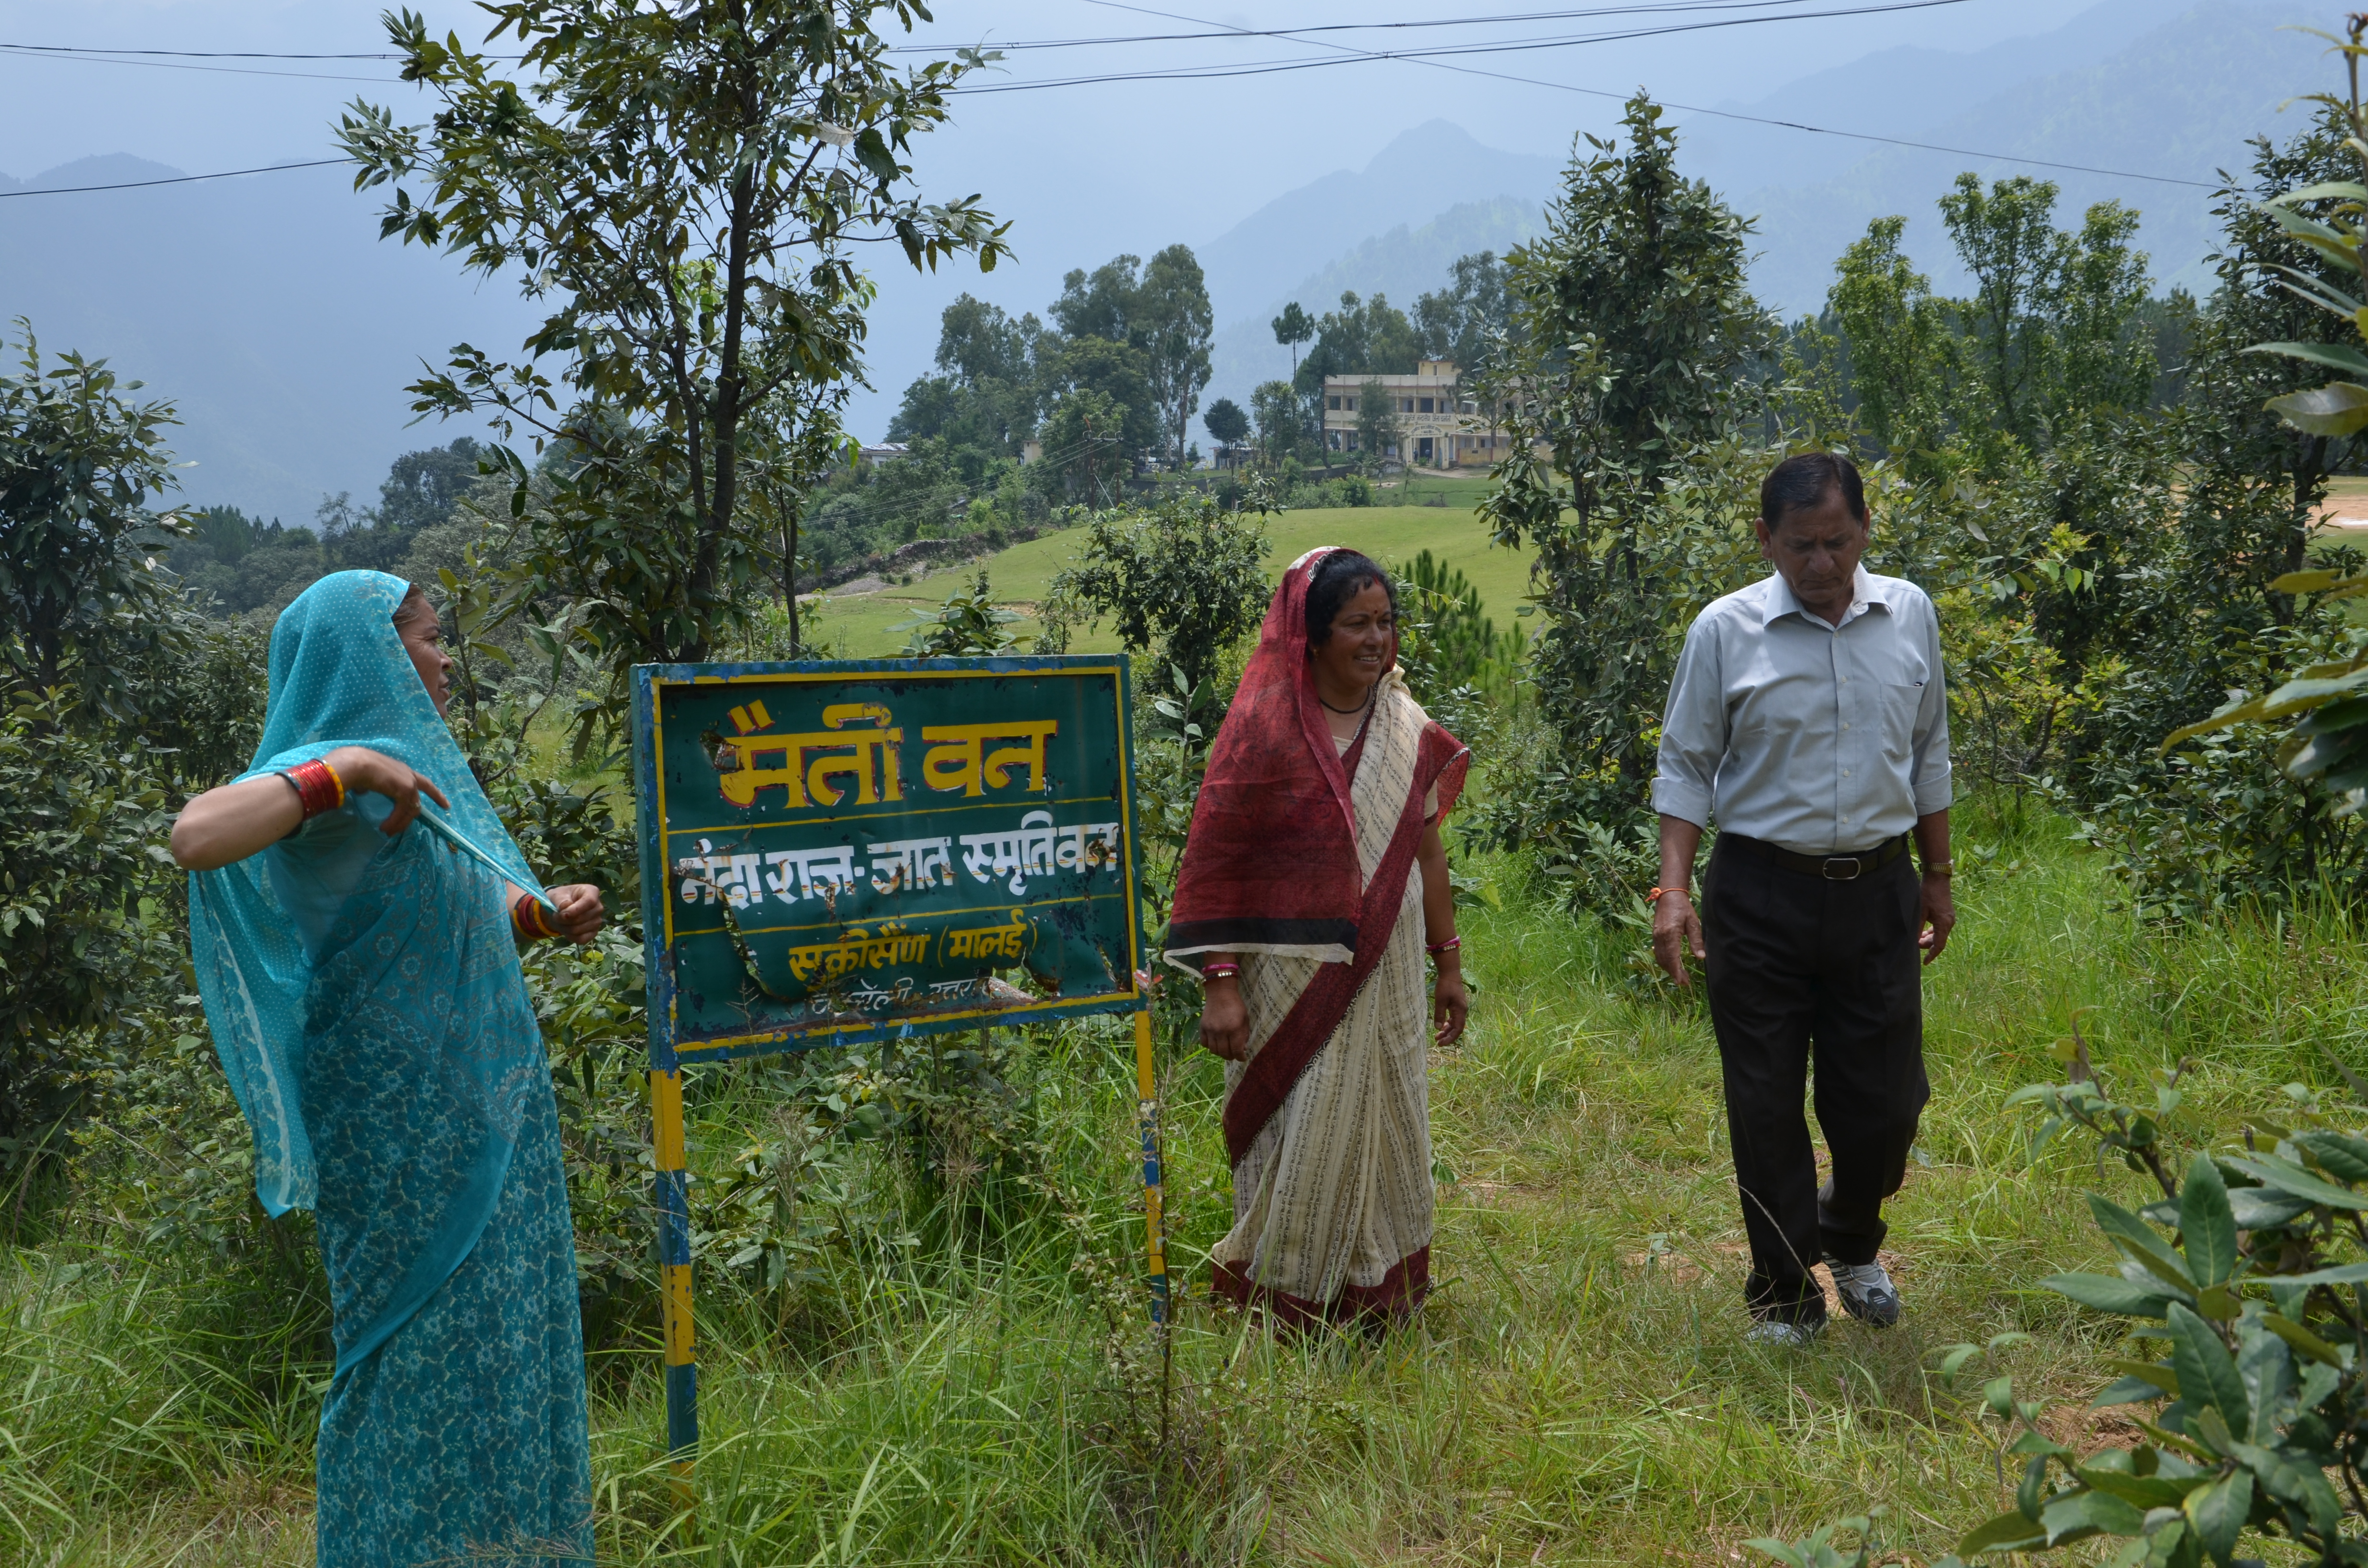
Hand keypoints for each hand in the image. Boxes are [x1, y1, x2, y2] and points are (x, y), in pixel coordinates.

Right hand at [325, 745, 449, 835]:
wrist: (355, 763)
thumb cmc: (356, 767)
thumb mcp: (368, 777)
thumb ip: (371, 784)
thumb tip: (363, 789)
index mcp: (402, 770)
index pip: (424, 784)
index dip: (436, 795)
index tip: (446, 806)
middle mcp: (409, 776)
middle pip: (417, 803)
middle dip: (409, 819)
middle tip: (396, 831)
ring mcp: (409, 783)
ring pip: (411, 811)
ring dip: (398, 824)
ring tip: (387, 831)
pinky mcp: (405, 790)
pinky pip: (402, 812)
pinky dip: (394, 821)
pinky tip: (384, 827)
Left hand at [549, 884, 605, 944]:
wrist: (560, 910)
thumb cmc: (560, 898)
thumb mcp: (556, 895)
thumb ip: (560, 900)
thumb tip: (565, 907)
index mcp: (592, 892)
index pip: (590, 901)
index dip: (576, 910)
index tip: (563, 914)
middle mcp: (598, 907)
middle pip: (582, 918)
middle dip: (564, 920)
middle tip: (555, 916)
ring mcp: (597, 921)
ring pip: (579, 930)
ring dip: (564, 928)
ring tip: (560, 922)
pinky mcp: (594, 933)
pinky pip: (581, 939)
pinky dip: (570, 937)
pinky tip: (566, 930)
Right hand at [1200, 975, 1248, 1061]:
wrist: (1220, 993)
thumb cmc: (1236, 1006)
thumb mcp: (1245, 1019)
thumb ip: (1244, 1035)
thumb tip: (1243, 1049)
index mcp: (1234, 1029)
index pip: (1236, 1051)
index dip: (1240, 1057)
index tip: (1242, 1058)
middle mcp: (1221, 1031)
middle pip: (1224, 1053)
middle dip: (1231, 1056)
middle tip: (1234, 1054)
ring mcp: (1210, 1030)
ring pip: (1214, 1050)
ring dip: (1220, 1052)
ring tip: (1225, 1049)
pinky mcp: (1202, 1028)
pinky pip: (1204, 1044)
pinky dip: (1210, 1046)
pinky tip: (1215, 1042)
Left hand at [1432, 961, 1468, 1046]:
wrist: (1450, 973)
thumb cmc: (1445, 985)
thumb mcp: (1440, 1000)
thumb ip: (1439, 1014)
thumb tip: (1438, 1028)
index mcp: (1460, 1010)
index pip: (1458, 1029)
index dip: (1451, 1038)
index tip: (1442, 1043)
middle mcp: (1462, 1011)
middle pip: (1457, 1028)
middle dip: (1448, 1036)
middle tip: (1438, 1042)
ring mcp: (1459, 1008)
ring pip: (1454, 1023)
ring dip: (1446, 1030)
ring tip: (1437, 1036)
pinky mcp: (1456, 1005)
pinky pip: (1453, 1018)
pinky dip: (1447, 1023)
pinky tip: (1441, 1026)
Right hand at [1652, 889, 1705, 986]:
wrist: (1668, 895)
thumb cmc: (1683, 908)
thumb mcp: (1693, 923)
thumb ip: (1696, 940)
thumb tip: (1700, 957)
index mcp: (1670, 934)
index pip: (1672, 957)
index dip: (1676, 971)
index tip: (1681, 981)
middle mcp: (1660, 937)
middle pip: (1665, 960)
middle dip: (1673, 973)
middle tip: (1684, 982)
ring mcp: (1655, 936)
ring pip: (1659, 958)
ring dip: (1668, 968)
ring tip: (1679, 975)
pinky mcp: (1655, 935)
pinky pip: (1657, 952)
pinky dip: (1664, 961)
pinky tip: (1672, 964)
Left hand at [1919, 872, 1955, 963]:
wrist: (1937, 878)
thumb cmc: (1927, 893)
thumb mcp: (1920, 912)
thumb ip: (1917, 927)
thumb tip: (1913, 941)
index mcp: (1944, 924)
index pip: (1939, 945)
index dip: (1932, 955)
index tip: (1924, 962)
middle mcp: (1949, 923)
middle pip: (1939, 941)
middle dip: (1927, 945)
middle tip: (1914, 944)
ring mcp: (1949, 918)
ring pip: (1939, 934)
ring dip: (1928, 938)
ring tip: (1916, 937)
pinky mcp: (1947, 914)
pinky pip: (1940, 928)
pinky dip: (1932, 931)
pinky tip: (1923, 930)